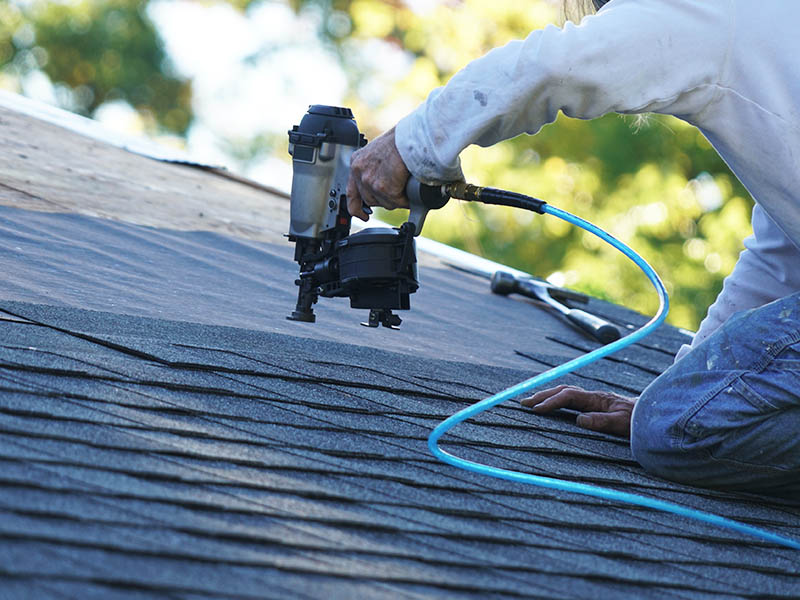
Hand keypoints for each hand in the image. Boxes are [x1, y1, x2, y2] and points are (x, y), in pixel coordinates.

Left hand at [347, 127, 409, 220]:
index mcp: (357, 161)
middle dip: (384, 200)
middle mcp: (359, 171)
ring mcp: (370, 180)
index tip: (362, 215)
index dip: (356, 207)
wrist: (411, 137)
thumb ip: (377, 169)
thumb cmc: (402, 141)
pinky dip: (406, 199)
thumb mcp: (380, 153)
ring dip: (396, 200)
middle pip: (370, 200)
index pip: (351, 192)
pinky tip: (411, 190)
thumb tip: (385, 184)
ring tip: (406, 187)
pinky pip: (397, 202)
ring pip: (384, 203)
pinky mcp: (383, 187)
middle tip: (397, 195)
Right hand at [520, 385, 635, 437]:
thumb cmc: (640, 421)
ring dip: (548, 395)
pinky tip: (552, 405)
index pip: (568, 396)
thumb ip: (602, 422)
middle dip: (542, 395)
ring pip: (566, 392)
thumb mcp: (622, 424)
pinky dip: (558, 399)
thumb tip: (579, 420)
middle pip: (563, 390)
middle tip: (524, 403)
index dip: (551, 402)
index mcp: (597, 399)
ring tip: (532, 402)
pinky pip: (572, 398)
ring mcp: (595, 399)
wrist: (655, 415)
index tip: (536, 410)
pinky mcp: (596, 404)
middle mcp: (594, 396)